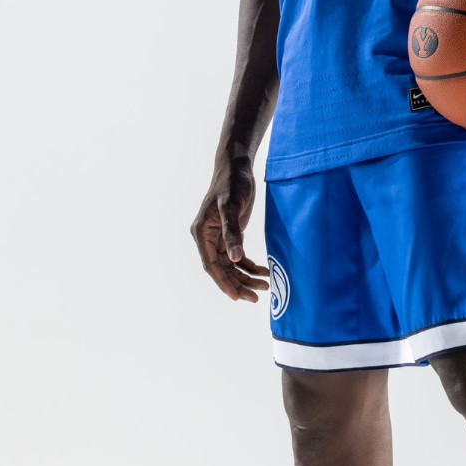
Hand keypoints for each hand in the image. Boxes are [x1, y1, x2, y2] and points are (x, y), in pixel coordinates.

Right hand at [190, 154, 269, 303]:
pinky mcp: (230, 235)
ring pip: (231, 266)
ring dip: (245, 277)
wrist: (236, 167)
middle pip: (222, 269)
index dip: (224, 282)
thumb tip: (236, 258)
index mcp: (201, 233)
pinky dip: (249, 266)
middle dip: (238, 284)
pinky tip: (263, 272)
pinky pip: (238, 257)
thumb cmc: (232, 184)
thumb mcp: (231, 207)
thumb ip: (232, 233)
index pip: (212, 265)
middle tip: (256, 297)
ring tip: (264, 287)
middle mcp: (207, 238)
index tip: (237, 296)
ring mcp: (218, 238)